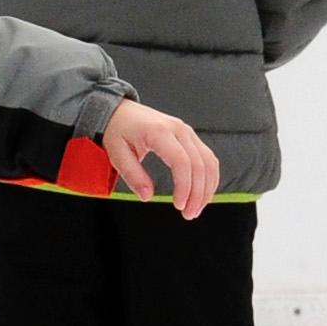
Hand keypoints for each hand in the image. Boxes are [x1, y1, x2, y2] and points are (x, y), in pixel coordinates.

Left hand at [97, 101, 220, 219]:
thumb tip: (147, 196)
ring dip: (207, 188)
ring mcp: (187, 131)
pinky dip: (208, 177)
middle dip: (198, 193)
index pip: (182, 161)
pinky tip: (202, 193)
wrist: (120, 111)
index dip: (185, 186)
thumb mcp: (117, 154)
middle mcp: (178, 129)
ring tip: (196, 208)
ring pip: (209, 161)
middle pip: (199, 164)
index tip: (179, 205)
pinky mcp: (190, 136)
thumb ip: (133, 175)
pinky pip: (207, 158)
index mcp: (159, 132)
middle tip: (189, 214)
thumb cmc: (118, 130)